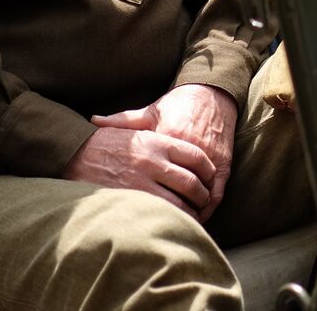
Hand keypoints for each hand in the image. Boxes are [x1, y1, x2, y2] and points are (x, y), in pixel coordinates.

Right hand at [63, 126, 215, 214]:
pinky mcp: (131, 200)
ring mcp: (142, 183)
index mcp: (157, 142)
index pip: (196, 156)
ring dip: (191, 213)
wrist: (73, 154)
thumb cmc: (105, 143)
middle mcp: (153, 162)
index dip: (208, 170)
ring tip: (194, 218)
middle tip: (203, 202)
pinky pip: (160, 215)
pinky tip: (175, 224)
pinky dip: (172, 221)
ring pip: (180, 203)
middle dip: (202, 196)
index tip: (209, 178)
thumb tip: (183, 144)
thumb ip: (159, 136)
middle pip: (192, 182)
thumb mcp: (133, 129)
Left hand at [93, 84, 238, 220]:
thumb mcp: (150, 112)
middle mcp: (189, 149)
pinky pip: (217, 192)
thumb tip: (92, 121)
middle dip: (169, 209)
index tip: (135, 207)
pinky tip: (199, 215)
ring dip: (191, 212)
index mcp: (167, 138)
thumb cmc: (176, 105)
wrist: (210, 93)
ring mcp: (209, 158)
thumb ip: (123, 121)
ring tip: (178, 224)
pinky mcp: (223, 162)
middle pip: (177, 190)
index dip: (146, 194)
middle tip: (156, 223)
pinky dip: (209, 206)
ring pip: (200, 195)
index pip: (156, 175)